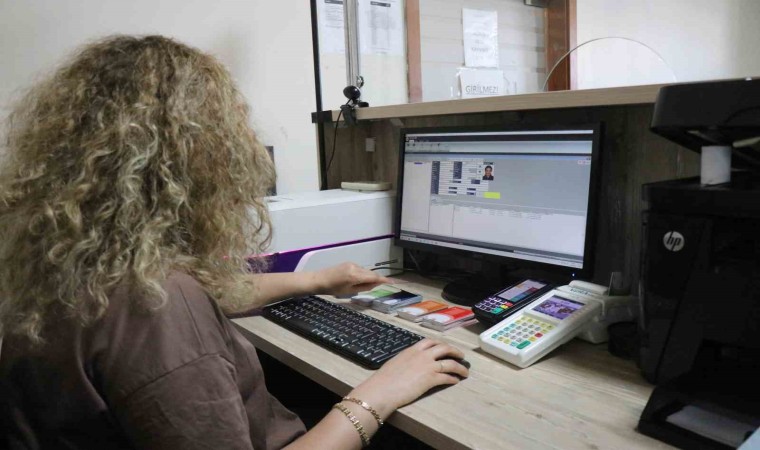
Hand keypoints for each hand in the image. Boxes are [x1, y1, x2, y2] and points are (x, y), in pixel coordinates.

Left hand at [311, 262, 390, 296]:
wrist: (319, 279)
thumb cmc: (332, 289)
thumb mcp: (349, 291)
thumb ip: (364, 287)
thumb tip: (376, 284)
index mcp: (355, 276)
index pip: (374, 277)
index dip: (384, 280)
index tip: (393, 282)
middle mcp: (355, 267)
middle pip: (371, 273)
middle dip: (377, 279)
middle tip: (379, 286)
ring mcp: (352, 264)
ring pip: (366, 271)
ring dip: (368, 277)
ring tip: (361, 286)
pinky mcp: (349, 263)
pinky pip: (360, 269)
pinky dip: (362, 275)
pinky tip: (356, 281)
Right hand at [347, 339, 469, 418]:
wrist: (383, 389)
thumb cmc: (383, 379)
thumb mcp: (395, 362)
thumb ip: (405, 360)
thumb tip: (407, 363)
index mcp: (412, 350)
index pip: (430, 342)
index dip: (440, 343)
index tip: (445, 347)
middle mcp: (422, 355)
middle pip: (444, 348)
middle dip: (454, 351)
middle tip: (461, 356)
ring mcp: (428, 366)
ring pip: (450, 363)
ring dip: (460, 367)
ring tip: (465, 372)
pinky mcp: (431, 379)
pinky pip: (447, 377)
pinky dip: (453, 379)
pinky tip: (456, 381)